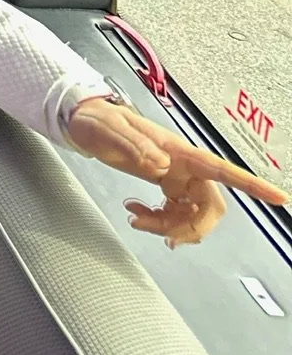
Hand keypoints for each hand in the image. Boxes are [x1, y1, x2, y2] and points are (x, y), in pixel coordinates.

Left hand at [67, 95, 287, 246]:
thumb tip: (160, 164)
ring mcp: (175, 176)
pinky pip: (174, 212)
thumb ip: (135, 145)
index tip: (279, 198)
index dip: (252, 185)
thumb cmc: (99, 120)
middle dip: (190, 226)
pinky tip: (136, 213)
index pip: (221, 169)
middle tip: (161, 234)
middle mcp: (183, 165)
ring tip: (136, 218)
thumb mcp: (110, 128)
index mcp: (179, 151)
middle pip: (209, 205)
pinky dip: (158, 221)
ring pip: (190, 214)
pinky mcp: (164, 185)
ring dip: (168, 226)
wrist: (83, 122)